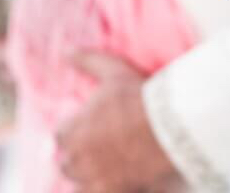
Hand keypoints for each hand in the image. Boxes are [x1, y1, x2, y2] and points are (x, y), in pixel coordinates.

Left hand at [55, 52, 178, 191]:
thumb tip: (67, 51)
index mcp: (70, 130)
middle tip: (100, 149)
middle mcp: (75, 158)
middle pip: (67, 163)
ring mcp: (92, 179)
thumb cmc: (137, 98)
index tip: (90, 128)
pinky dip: (106, 188)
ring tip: (107, 168)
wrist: (168, 127)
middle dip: (78, 157)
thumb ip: (88, 61)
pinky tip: (120, 182)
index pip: (61, 135)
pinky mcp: (111, 192)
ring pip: (80, 184)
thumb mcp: (113, 72)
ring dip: (89, 176)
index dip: (75, 131)